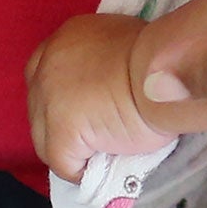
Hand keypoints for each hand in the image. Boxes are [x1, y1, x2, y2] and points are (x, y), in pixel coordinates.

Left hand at [24, 14, 172, 182]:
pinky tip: (101, 168)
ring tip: (100, 153)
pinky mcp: (62, 129)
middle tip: (91, 134)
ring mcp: (49, 97)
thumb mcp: (124, 48)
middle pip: (38, 105)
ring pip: (45, 138)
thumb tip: (103, 90)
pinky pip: (63, 162)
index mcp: (67, 37)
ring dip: (70, 148)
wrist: (168, 74)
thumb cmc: (159, 61)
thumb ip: (102, 64)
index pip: (43, 70)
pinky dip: (80, 170)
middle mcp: (49, 62)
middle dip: (59, 122)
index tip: (81, 108)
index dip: (60, 95)